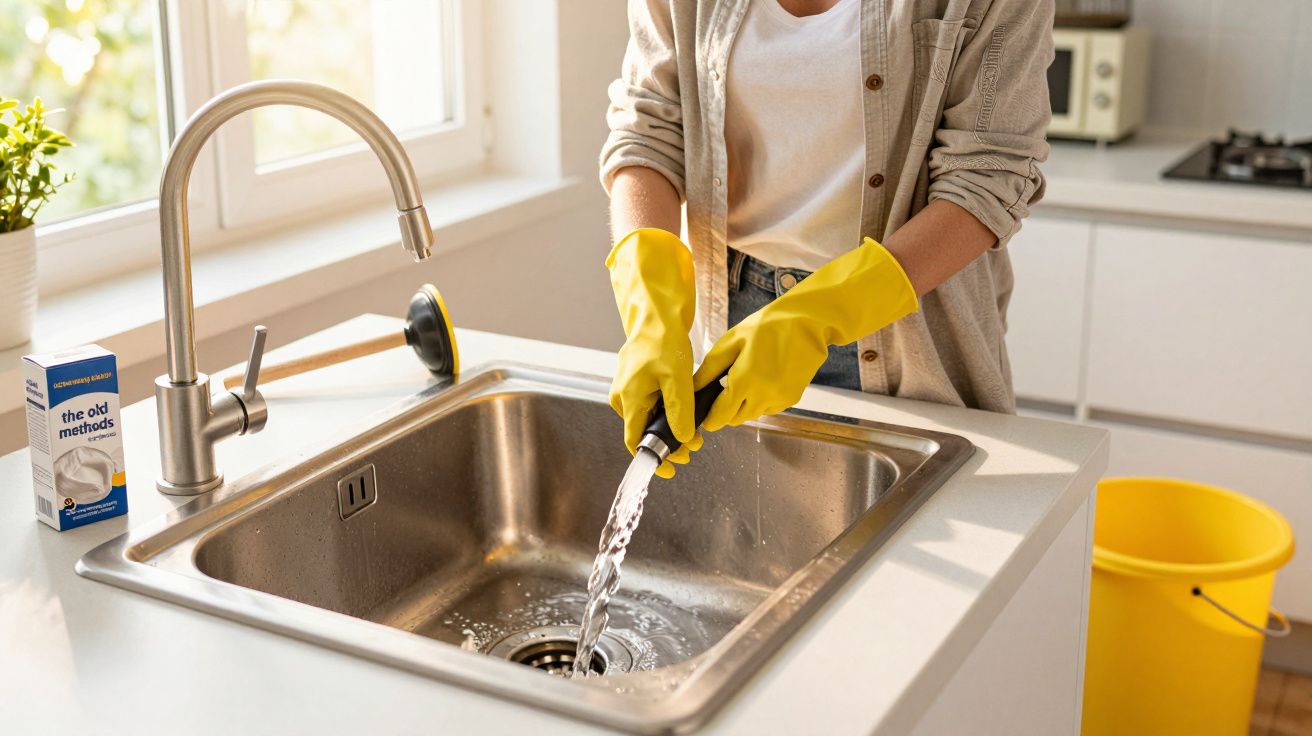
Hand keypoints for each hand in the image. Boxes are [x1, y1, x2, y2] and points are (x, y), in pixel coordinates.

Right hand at [607, 228, 702, 477]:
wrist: (656, 316)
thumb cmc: (663, 342)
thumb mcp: (677, 378)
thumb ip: (680, 411)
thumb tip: (682, 439)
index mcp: (629, 399)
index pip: (635, 441)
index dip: (653, 458)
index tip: (670, 470)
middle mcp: (623, 398)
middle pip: (644, 432)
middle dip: (669, 443)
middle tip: (694, 446)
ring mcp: (627, 390)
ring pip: (648, 419)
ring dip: (670, 428)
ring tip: (694, 430)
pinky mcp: (635, 383)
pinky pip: (649, 405)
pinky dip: (666, 413)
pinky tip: (683, 410)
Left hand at [694, 238, 918, 430]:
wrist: (808, 322)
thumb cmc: (768, 325)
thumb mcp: (732, 340)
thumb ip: (710, 367)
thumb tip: (693, 387)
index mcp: (745, 380)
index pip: (721, 415)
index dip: (710, 419)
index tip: (704, 417)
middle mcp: (764, 395)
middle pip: (736, 419)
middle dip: (726, 411)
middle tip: (723, 391)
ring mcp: (780, 399)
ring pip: (753, 415)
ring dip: (744, 406)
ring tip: (745, 380)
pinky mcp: (792, 398)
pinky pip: (769, 408)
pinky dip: (761, 401)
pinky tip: (762, 379)